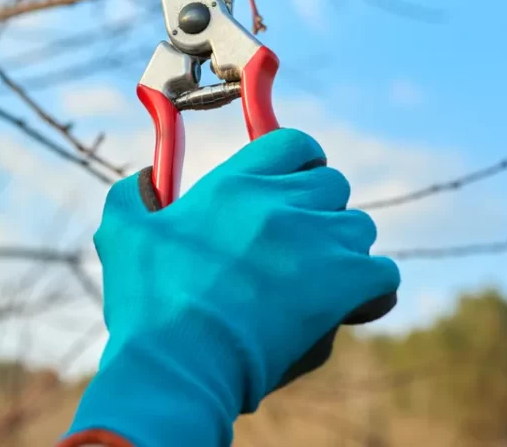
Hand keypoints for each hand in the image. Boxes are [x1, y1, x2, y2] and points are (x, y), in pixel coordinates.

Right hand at [65, 129, 399, 446]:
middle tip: (301, 243)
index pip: (293, 143)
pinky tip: (352, 306)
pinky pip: (384, 273)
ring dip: (346, 251)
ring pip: (360, 228)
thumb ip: (132, 194)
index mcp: (233, 183)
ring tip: (321, 280)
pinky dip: (373, 290)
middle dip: (322, 210)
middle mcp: (280, 201)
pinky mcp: (342, 284)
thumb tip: (146, 178)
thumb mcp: (122, 235)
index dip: (301, 161)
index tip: (294, 183)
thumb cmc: (148, 305)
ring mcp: (315, 240)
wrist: (179, 363)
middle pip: (333, 184)